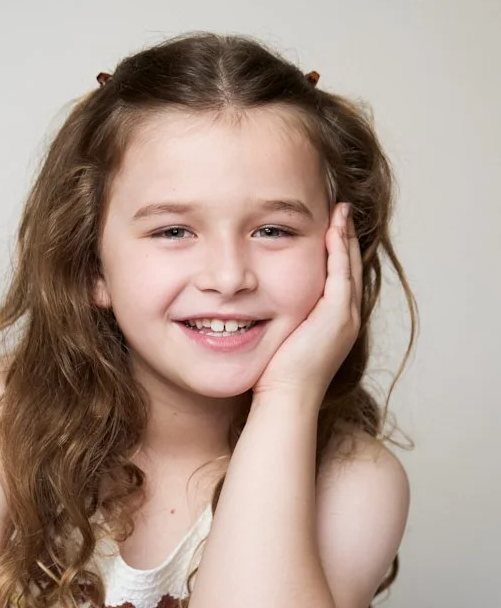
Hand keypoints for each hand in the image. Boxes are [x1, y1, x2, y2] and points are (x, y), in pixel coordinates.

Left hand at [252, 202, 361, 402]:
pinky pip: (340, 273)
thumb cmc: (275, 378)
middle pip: (350, 266)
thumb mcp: (280, 340)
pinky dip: (338, 249)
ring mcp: (345, 317)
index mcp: (335, 323)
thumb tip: (257, 308)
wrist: (286, 399)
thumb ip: (278, 320)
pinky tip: (331, 227)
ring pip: (349, 266)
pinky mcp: (337, 316)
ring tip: (339, 209)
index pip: (340, 277)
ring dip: (345, 235)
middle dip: (345, 236)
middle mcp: (347, 318)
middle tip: (340, 208)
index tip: (330, 225)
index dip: (337, 250)